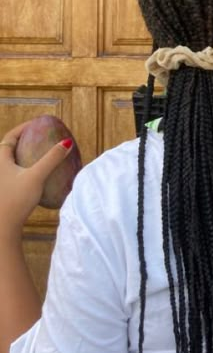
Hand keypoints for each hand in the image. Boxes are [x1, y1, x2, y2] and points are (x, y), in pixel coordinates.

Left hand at [0, 124, 72, 238]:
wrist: (2, 228)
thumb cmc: (16, 200)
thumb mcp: (36, 177)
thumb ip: (51, 159)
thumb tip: (66, 143)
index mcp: (0, 161)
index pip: (10, 137)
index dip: (22, 128)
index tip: (36, 124)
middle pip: (7, 149)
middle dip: (21, 141)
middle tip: (37, 137)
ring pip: (8, 163)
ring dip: (21, 156)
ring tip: (36, 155)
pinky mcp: (2, 193)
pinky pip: (10, 175)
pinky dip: (21, 170)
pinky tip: (32, 178)